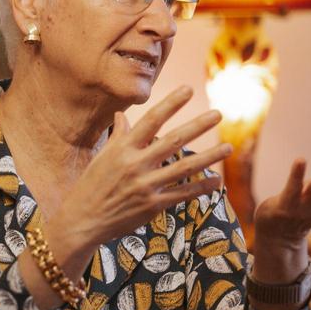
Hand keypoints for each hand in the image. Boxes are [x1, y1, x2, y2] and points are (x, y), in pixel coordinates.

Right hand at [47, 86, 230, 266]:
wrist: (82, 220)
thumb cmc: (91, 185)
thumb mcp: (101, 157)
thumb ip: (118, 136)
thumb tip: (123, 115)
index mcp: (122, 148)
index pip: (151, 120)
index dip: (170, 104)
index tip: (188, 89)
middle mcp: (135, 164)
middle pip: (173, 140)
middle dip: (198, 126)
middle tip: (218, 114)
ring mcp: (145, 185)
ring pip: (184, 167)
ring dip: (209, 157)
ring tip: (228, 147)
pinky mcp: (152, 205)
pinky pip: (183, 193)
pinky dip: (201, 187)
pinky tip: (217, 181)